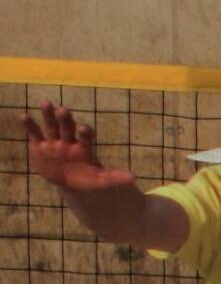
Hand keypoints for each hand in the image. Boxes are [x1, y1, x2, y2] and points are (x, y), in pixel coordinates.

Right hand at [20, 102, 135, 191]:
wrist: (69, 181)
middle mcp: (69, 141)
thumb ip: (115, 177)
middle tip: (64, 110)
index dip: (85, 133)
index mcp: (84, 148)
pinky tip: (23, 116)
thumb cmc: (87, 178)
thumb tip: (134, 178)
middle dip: (66, 120)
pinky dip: (29, 125)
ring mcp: (54, 142)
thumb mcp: (100, 180)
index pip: (85, 137)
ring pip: (51, 126)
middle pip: (68, 128)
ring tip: (46, 103)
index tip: (85, 128)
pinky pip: (34, 133)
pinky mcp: (40, 145)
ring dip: (48, 115)